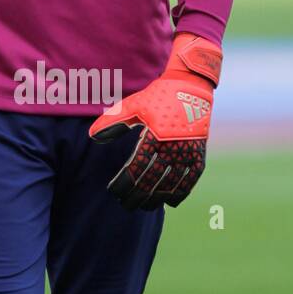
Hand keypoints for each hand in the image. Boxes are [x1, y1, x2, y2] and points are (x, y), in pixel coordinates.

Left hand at [88, 32, 221, 210]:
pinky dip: (180, 193)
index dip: (124, 183)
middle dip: (137, 196)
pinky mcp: (199, 154)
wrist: (191, 86)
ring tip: (145, 207)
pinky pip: (190, 180)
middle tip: (126, 205)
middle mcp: (172, 147)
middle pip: (152, 181)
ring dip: (156, 199)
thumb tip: (93, 137)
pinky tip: (169, 202)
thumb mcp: (133, 106)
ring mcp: (187, 152)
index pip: (136, 169)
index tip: (115, 191)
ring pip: (170, 185)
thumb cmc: (158, 96)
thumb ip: (113, 122)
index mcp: (154, 136)